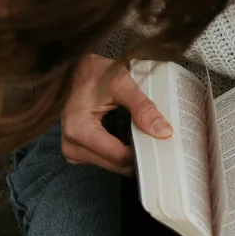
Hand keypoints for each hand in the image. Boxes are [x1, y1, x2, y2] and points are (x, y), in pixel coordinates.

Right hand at [61, 54, 172, 175]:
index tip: (160, 144)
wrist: (78, 69)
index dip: (142, 153)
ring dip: (128, 157)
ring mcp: (71, 149)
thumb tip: (163, 132)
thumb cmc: (96, 73)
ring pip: (111, 166)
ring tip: (143, 139)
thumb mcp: (122, 83)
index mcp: (78, 129)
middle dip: (137, 156)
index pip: (119, 156)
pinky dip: (118, 154)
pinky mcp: (75, 150)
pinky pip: (103, 161)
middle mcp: (70, 144)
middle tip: (156, 141)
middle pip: (115, 165)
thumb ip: (142, 107)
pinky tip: (129, 141)